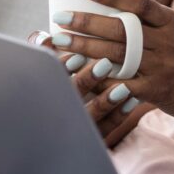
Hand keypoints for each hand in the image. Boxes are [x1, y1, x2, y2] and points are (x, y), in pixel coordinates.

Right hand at [25, 29, 153, 146]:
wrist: (51, 130)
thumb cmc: (50, 85)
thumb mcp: (40, 70)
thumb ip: (41, 52)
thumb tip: (43, 36)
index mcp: (44, 90)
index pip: (52, 79)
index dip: (62, 68)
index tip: (78, 55)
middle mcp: (58, 111)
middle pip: (72, 96)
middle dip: (87, 80)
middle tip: (105, 63)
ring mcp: (76, 127)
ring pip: (92, 115)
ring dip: (107, 100)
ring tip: (124, 86)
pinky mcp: (93, 138)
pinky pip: (106, 128)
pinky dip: (119, 114)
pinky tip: (133, 100)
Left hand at [47, 0, 173, 132]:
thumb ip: (147, 22)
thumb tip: (105, 6)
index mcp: (170, 21)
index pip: (138, 3)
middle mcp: (168, 41)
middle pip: (121, 29)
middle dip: (86, 23)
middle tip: (60, 19)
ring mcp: (163, 65)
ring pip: (117, 54)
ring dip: (84, 48)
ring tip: (60, 43)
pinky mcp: (157, 89)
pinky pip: (123, 83)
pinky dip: (100, 79)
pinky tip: (78, 75)